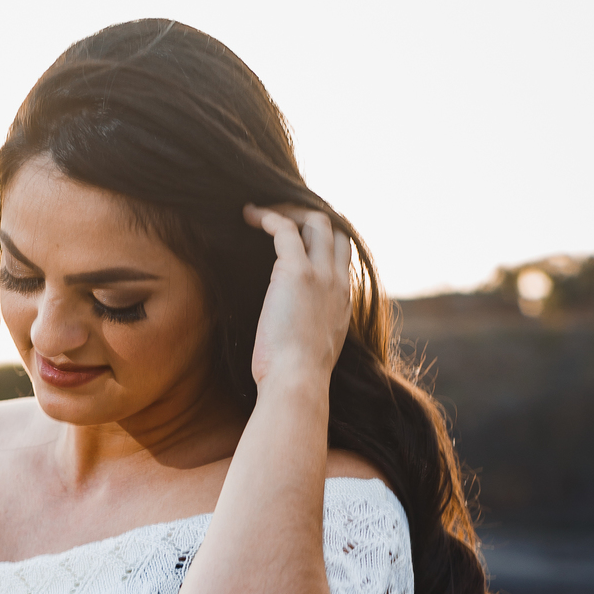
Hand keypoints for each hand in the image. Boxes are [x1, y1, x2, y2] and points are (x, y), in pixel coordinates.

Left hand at [243, 204, 351, 392]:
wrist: (297, 383)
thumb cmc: (297, 379)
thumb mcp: (313, 351)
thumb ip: (309, 331)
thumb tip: (290, 332)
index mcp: (343, 301)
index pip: (342, 254)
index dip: (324, 237)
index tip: (300, 235)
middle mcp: (338, 282)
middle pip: (333, 229)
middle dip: (307, 216)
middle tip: (279, 218)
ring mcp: (320, 274)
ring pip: (313, 221)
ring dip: (287, 210)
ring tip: (261, 213)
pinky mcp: (296, 271)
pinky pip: (284, 228)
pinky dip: (267, 216)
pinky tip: (249, 215)